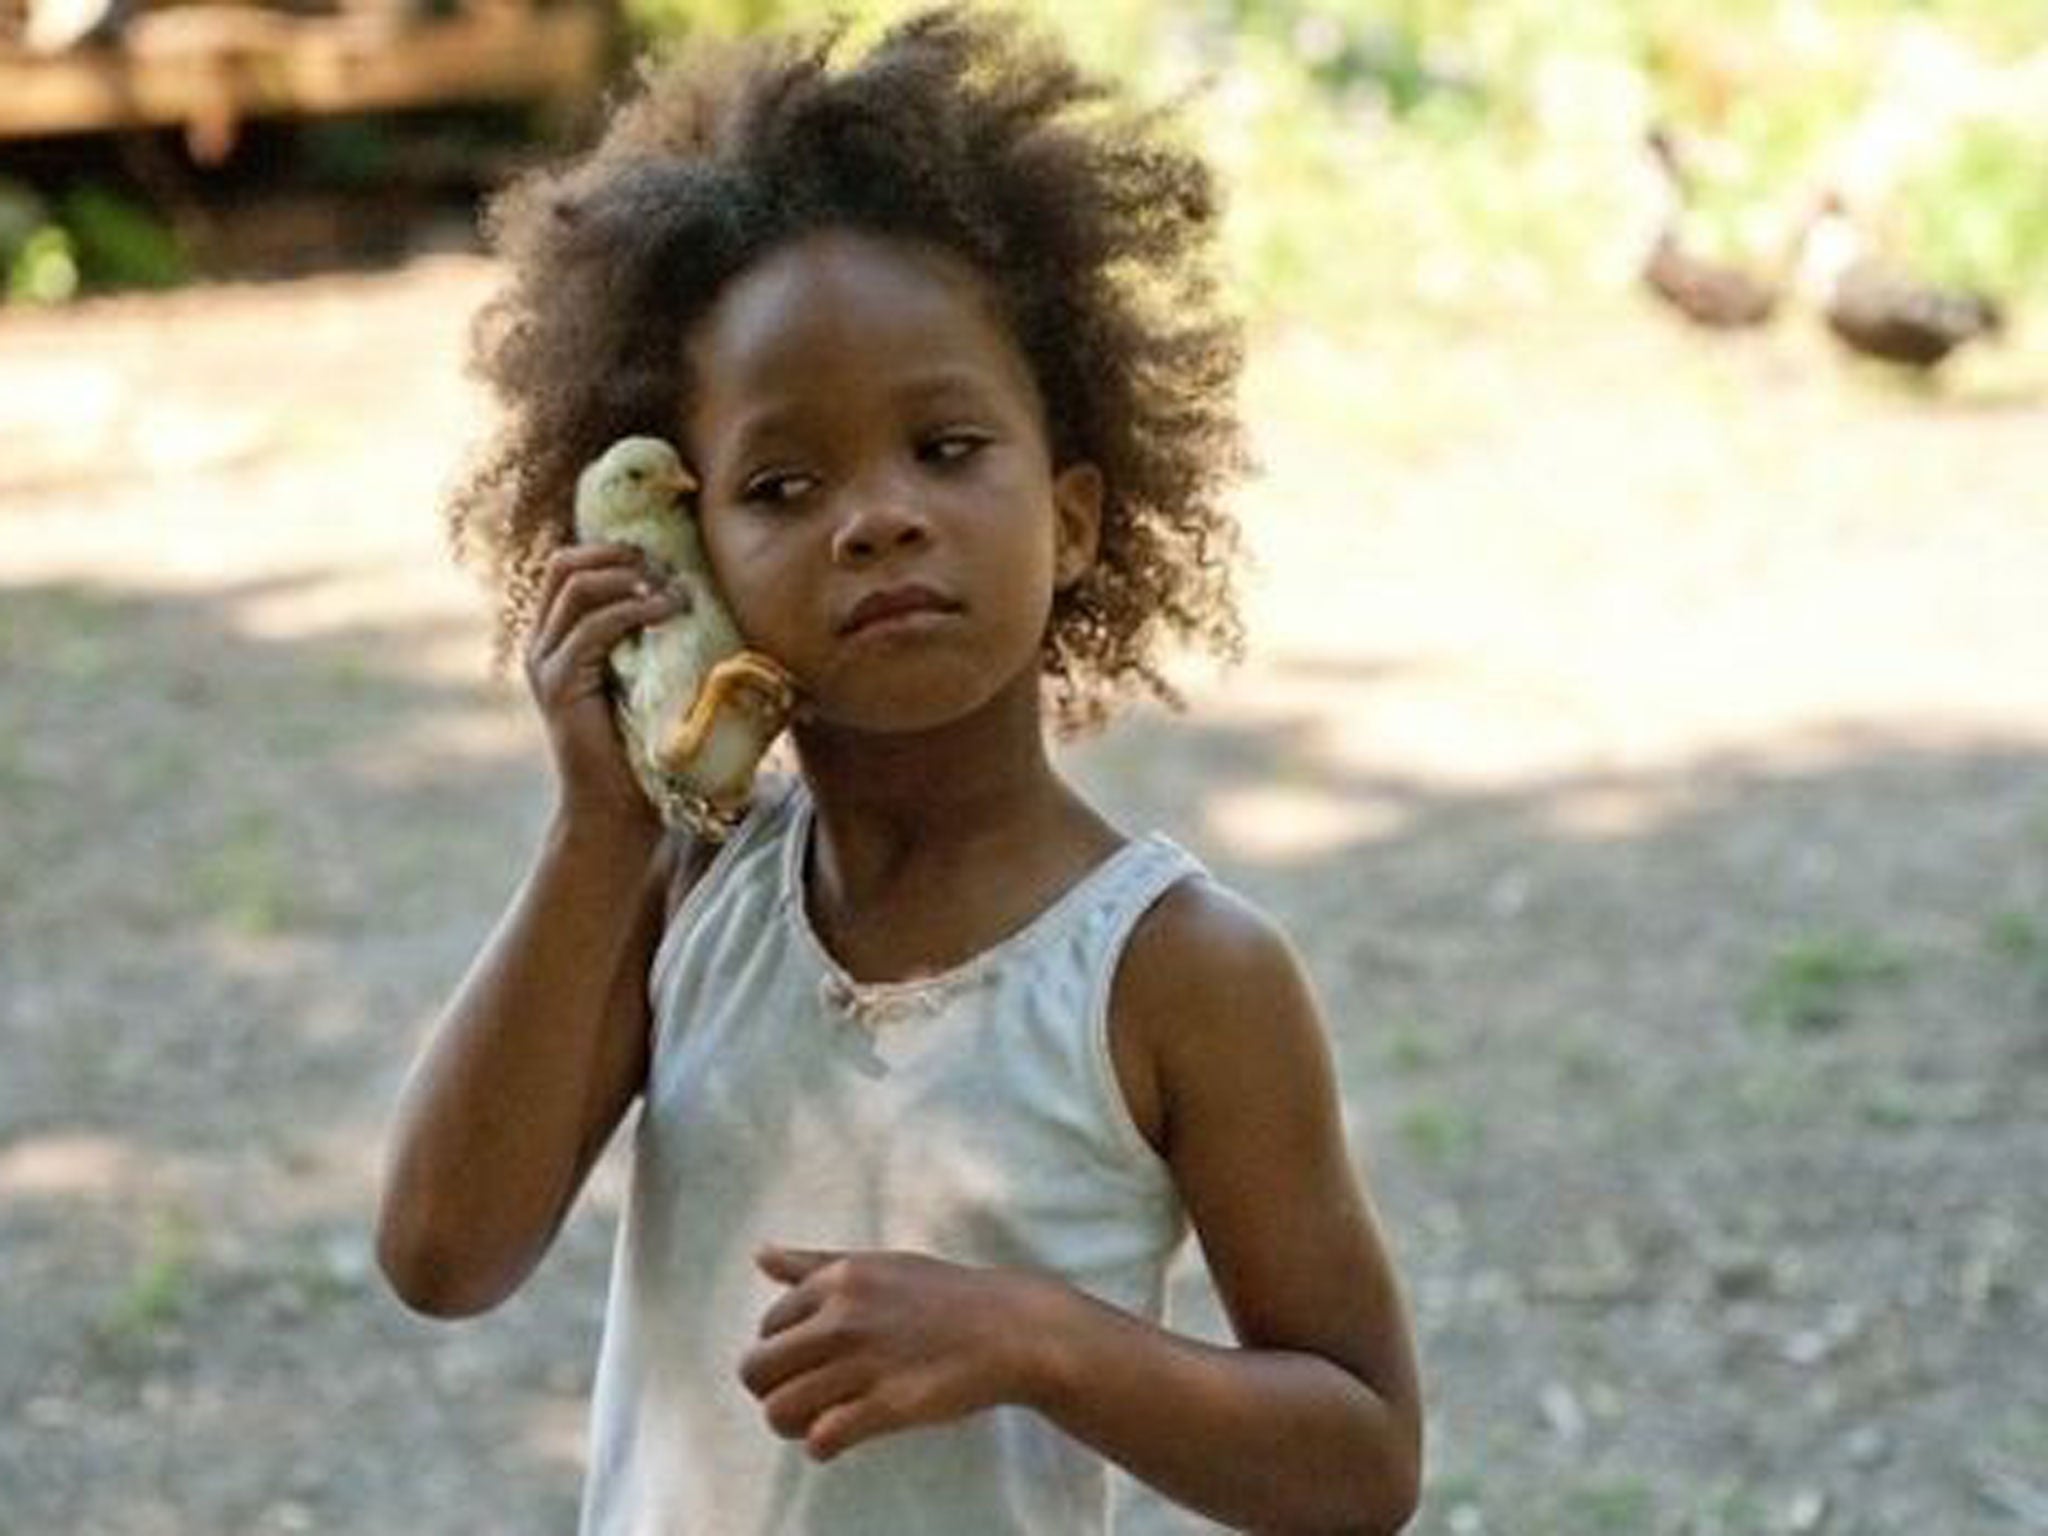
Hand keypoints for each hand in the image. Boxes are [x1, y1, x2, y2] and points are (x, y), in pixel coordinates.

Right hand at [524, 542, 685, 827]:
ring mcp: (545, 664)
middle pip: (566, 564)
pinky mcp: (560, 684)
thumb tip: (687, 586)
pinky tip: (668, 613)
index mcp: (556, 637)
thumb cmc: (642, 744)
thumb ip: (644, 635)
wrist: (616, 807)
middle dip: (620, 555)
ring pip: (578, 586)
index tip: (665, 559)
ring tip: (676, 594)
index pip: (569, 565)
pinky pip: (594, 626)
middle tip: (669, 571)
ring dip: (633, 579)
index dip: (614, 549)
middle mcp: (541, 645)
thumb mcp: (644, 675)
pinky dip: (635, 610)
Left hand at [739, 1245, 1048, 1461]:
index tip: (813, 1361)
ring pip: (778, 1410)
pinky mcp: (888, 1405)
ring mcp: (864, 1362)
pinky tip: (841, 1437)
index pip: (767, 1326)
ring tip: (818, 1420)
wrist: (1012, 1328)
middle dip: (771, 1389)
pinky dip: (821, 1446)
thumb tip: (760, 1255)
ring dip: (792, 1424)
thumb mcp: (877, 1266)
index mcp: (838, 1280)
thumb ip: (815, 1265)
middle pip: (757, 1369)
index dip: (784, 1351)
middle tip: (805, 1396)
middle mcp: (843, 1317)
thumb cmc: (943, 1296)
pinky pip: (821, 1438)